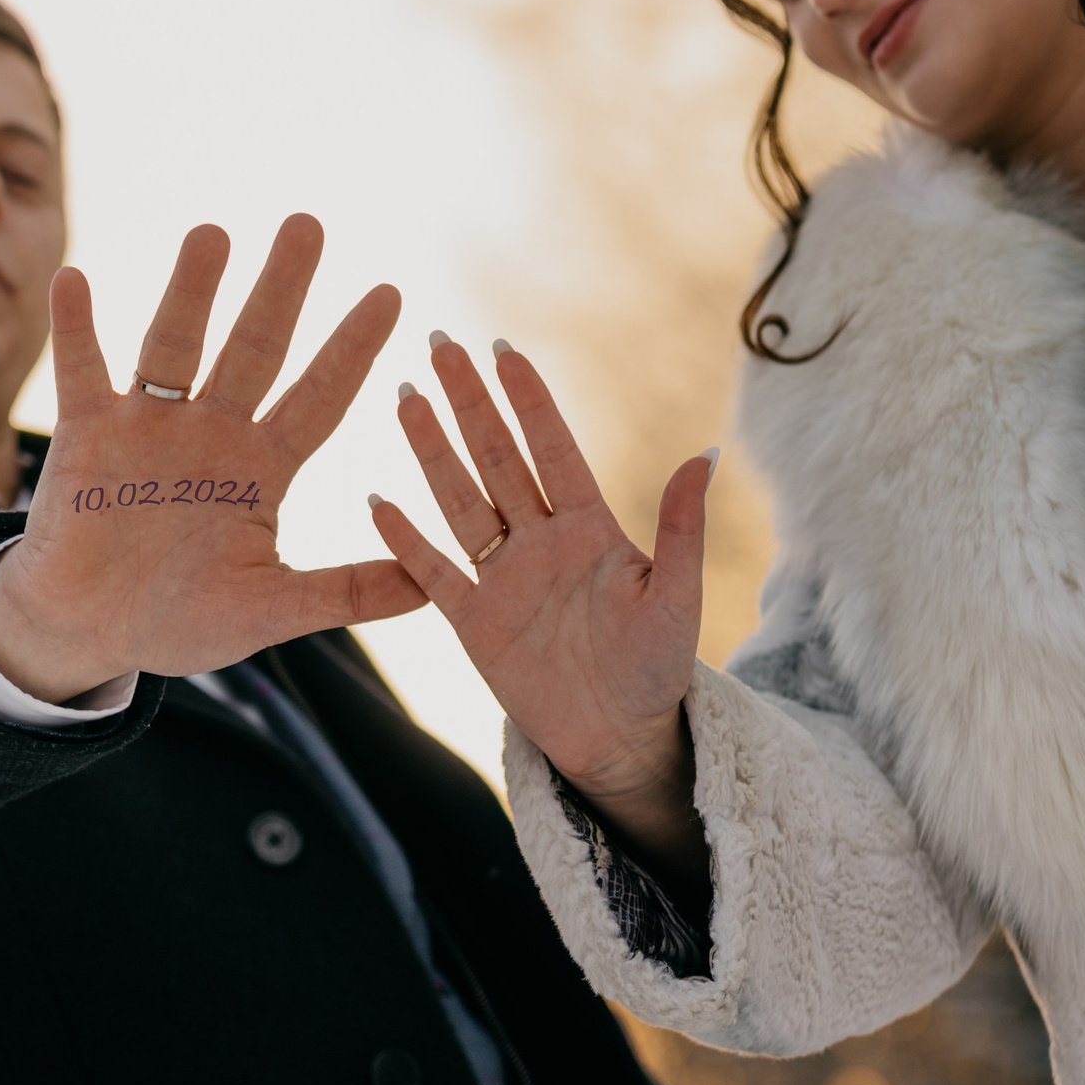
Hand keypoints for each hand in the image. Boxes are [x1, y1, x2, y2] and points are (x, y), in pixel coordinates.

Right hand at [0, 215, 423, 701]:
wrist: (87, 633)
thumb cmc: (179, 620)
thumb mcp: (270, 610)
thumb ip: (345, 593)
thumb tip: (433, 590)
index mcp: (263, 468)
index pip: (319, 396)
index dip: (353, 350)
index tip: (392, 295)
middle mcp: (213, 433)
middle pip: (254, 349)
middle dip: (281, 290)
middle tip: (308, 225)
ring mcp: (149, 427)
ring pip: (176, 346)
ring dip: (192, 292)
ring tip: (213, 233)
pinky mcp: (88, 435)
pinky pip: (84, 371)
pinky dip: (78, 328)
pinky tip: (75, 279)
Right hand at [367, 336, 710, 878]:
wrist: (622, 740)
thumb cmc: (658, 668)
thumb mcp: (675, 598)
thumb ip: (682, 527)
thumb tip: (706, 451)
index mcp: (590, 528)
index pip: (552, 448)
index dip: (528, 400)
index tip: (504, 348)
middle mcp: (541, 542)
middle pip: (496, 458)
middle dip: (468, 401)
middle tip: (439, 344)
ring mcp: (504, 578)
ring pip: (460, 500)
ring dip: (432, 451)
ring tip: (404, 396)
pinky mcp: (475, 623)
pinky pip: (434, 573)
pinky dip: (406, 540)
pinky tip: (378, 498)